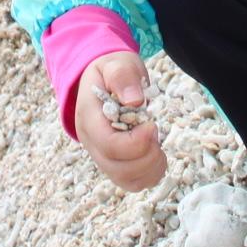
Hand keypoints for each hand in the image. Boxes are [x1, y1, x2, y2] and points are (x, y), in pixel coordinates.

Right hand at [75, 51, 165, 191]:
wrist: (104, 80)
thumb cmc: (111, 71)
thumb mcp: (116, 63)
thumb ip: (122, 77)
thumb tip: (134, 101)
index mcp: (88, 118)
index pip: (109, 144)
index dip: (136, 142)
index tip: (153, 125)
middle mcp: (91, 142)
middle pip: (117, 168)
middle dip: (146, 156)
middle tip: (157, 133)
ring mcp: (102, 156)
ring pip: (126, 180)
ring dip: (150, 167)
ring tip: (158, 144)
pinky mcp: (115, 164)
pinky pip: (133, 183)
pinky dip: (151, 174)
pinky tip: (157, 154)